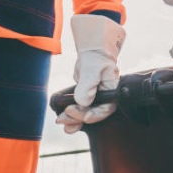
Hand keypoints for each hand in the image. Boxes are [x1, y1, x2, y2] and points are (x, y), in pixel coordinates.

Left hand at [57, 14, 124, 134]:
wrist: (93, 51)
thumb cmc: (97, 57)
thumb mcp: (93, 67)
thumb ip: (88, 84)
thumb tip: (83, 102)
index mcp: (111, 91)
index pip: (106, 108)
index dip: (96, 114)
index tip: (85, 117)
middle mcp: (104, 97)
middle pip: (93, 113)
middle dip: (79, 118)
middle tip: (65, 117)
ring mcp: (94, 98)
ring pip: (85, 114)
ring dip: (73, 120)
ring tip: (61, 122)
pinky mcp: (85, 98)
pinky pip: (79, 109)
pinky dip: (71, 116)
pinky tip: (62, 120)